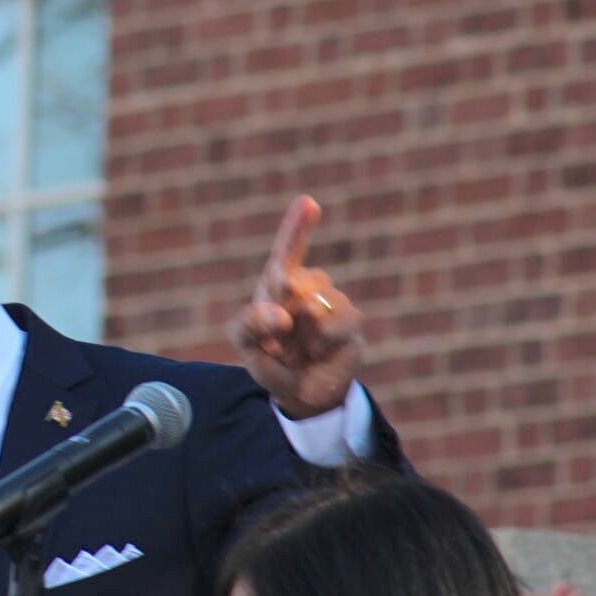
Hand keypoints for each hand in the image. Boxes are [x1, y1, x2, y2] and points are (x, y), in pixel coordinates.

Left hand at [228, 195, 363, 418]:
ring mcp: (331, 302)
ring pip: (313, 302)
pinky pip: (335, 322)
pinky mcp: (351, 323)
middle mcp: (307, 287)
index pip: (286, 250)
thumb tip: (283, 315)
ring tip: (299, 346)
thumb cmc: (270, 359)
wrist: (299, 392)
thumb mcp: (245, 343)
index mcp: (278, 284)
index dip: (297, 226)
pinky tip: (319, 350)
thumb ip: (249, 324)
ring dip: (300, 329)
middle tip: (279, 327)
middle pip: (292, 278)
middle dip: (281, 298)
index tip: (308, 203)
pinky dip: (321, 340)